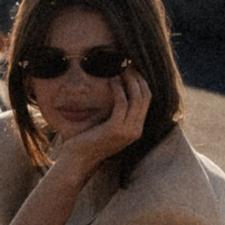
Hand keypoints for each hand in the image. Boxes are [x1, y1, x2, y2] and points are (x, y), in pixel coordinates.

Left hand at [44, 62, 150, 183]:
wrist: (78, 160)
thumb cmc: (88, 141)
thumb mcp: (107, 125)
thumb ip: (116, 112)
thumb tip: (117, 88)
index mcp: (136, 129)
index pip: (146, 100)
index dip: (141, 82)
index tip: (133, 69)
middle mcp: (136, 130)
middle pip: (145, 96)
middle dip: (138, 78)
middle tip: (128, 64)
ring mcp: (127, 131)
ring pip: (136, 98)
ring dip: (129, 80)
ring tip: (120, 69)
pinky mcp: (115, 129)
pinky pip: (121, 103)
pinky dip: (118, 89)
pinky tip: (111, 80)